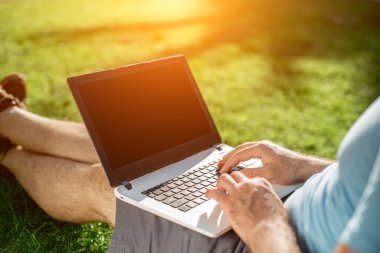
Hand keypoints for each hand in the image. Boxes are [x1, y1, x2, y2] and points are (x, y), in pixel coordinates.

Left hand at [206, 172, 286, 246]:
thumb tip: (267, 201)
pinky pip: (214, 192)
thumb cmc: (274, 221)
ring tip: (218, 187)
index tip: (243, 187)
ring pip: (224, 178)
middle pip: (236, 175)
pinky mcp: (227, 202)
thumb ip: (268, 197)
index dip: (245, 183)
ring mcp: (237, 191)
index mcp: (261, 183)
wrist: (268, 230)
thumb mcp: (276, 203)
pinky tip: (208, 194)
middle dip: (232, 179)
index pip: (250, 177)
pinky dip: (210, 192)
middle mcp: (248, 184)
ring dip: (220, 182)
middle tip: (228, 185)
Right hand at [218, 140, 332, 184]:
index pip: (239, 154)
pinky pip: (250, 150)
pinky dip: (241, 155)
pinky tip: (239, 160)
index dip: (229, 163)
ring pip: (244, 149)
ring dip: (234, 155)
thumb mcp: (269, 175)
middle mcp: (262, 145)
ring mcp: (265, 146)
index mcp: (261, 148)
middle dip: (228, 157)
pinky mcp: (268, 150)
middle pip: (240, 149)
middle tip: (218, 165)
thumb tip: (239, 175)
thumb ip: (253, 173)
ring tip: (225, 162)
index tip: (222, 171)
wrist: (305, 167)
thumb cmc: (290, 171)